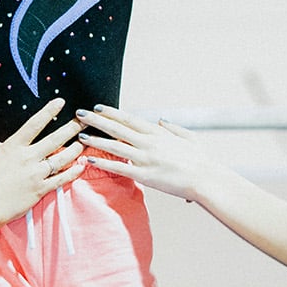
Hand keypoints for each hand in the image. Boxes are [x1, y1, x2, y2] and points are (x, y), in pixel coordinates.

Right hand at [0, 98, 85, 223]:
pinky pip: (62, 179)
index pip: (34, 124)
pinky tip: (82, 165)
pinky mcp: (40, 190)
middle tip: (84, 120)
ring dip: (76, 149)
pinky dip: (74, 171)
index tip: (61, 102)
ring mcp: (35, 174)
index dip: (49, 111)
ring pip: (62, 158)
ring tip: (85, 142)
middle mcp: (27, 158)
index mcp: (12, 147)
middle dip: (71, 128)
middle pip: (55, 139)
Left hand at [75, 105, 219, 202]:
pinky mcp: (144, 175)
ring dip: (96, 139)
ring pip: (114, 146)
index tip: (97, 107)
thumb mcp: (189, 137)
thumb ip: (173, 128)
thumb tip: (162, 120)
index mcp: (158, 133)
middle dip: (97, 120)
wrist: (206, 178)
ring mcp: (145, 158)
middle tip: (80, 114)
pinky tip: (89, 159)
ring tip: (80, 135)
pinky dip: (103, 163)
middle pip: (117, 128)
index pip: (129, 119)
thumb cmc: (201, 160)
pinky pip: (119, 168)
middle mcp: (149, 143)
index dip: (112, 113)